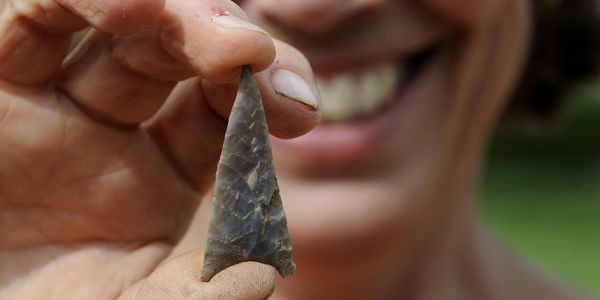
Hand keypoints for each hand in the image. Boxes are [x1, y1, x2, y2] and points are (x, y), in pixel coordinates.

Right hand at [0, 0, 319, 297]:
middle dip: (224, 42)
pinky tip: (125, 3)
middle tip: (256, 52)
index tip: (300, 106)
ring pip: (116, 22)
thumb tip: (259, 276)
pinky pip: (32, 18)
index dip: (266, 98)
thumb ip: (194, 299)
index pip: (224, 112)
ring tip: (214, 30)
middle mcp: (111, 128)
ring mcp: (53, 100)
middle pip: (178, 53)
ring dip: (167, 11)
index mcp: (157, 175)